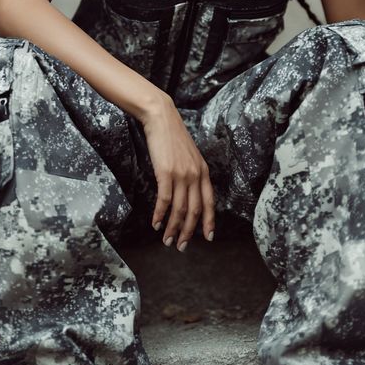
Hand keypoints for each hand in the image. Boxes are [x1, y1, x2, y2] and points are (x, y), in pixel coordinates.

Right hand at [140, 93, 214, 251]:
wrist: (161, 118)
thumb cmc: (172, 136)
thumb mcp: (189, 156)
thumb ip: (191, 173)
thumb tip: (187, 193)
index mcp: (203, 171)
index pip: (209, 202)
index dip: (209, 221)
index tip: (208, 237)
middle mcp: (195, 175)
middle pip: (194, 210)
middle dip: (189, 232)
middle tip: (182, 246)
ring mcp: (182, 174)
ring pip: (180, 209)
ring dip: (173, 228)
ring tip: (167, 240)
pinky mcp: (166, 173)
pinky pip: (164, 200)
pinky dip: (160, 215)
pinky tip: (155, 223)